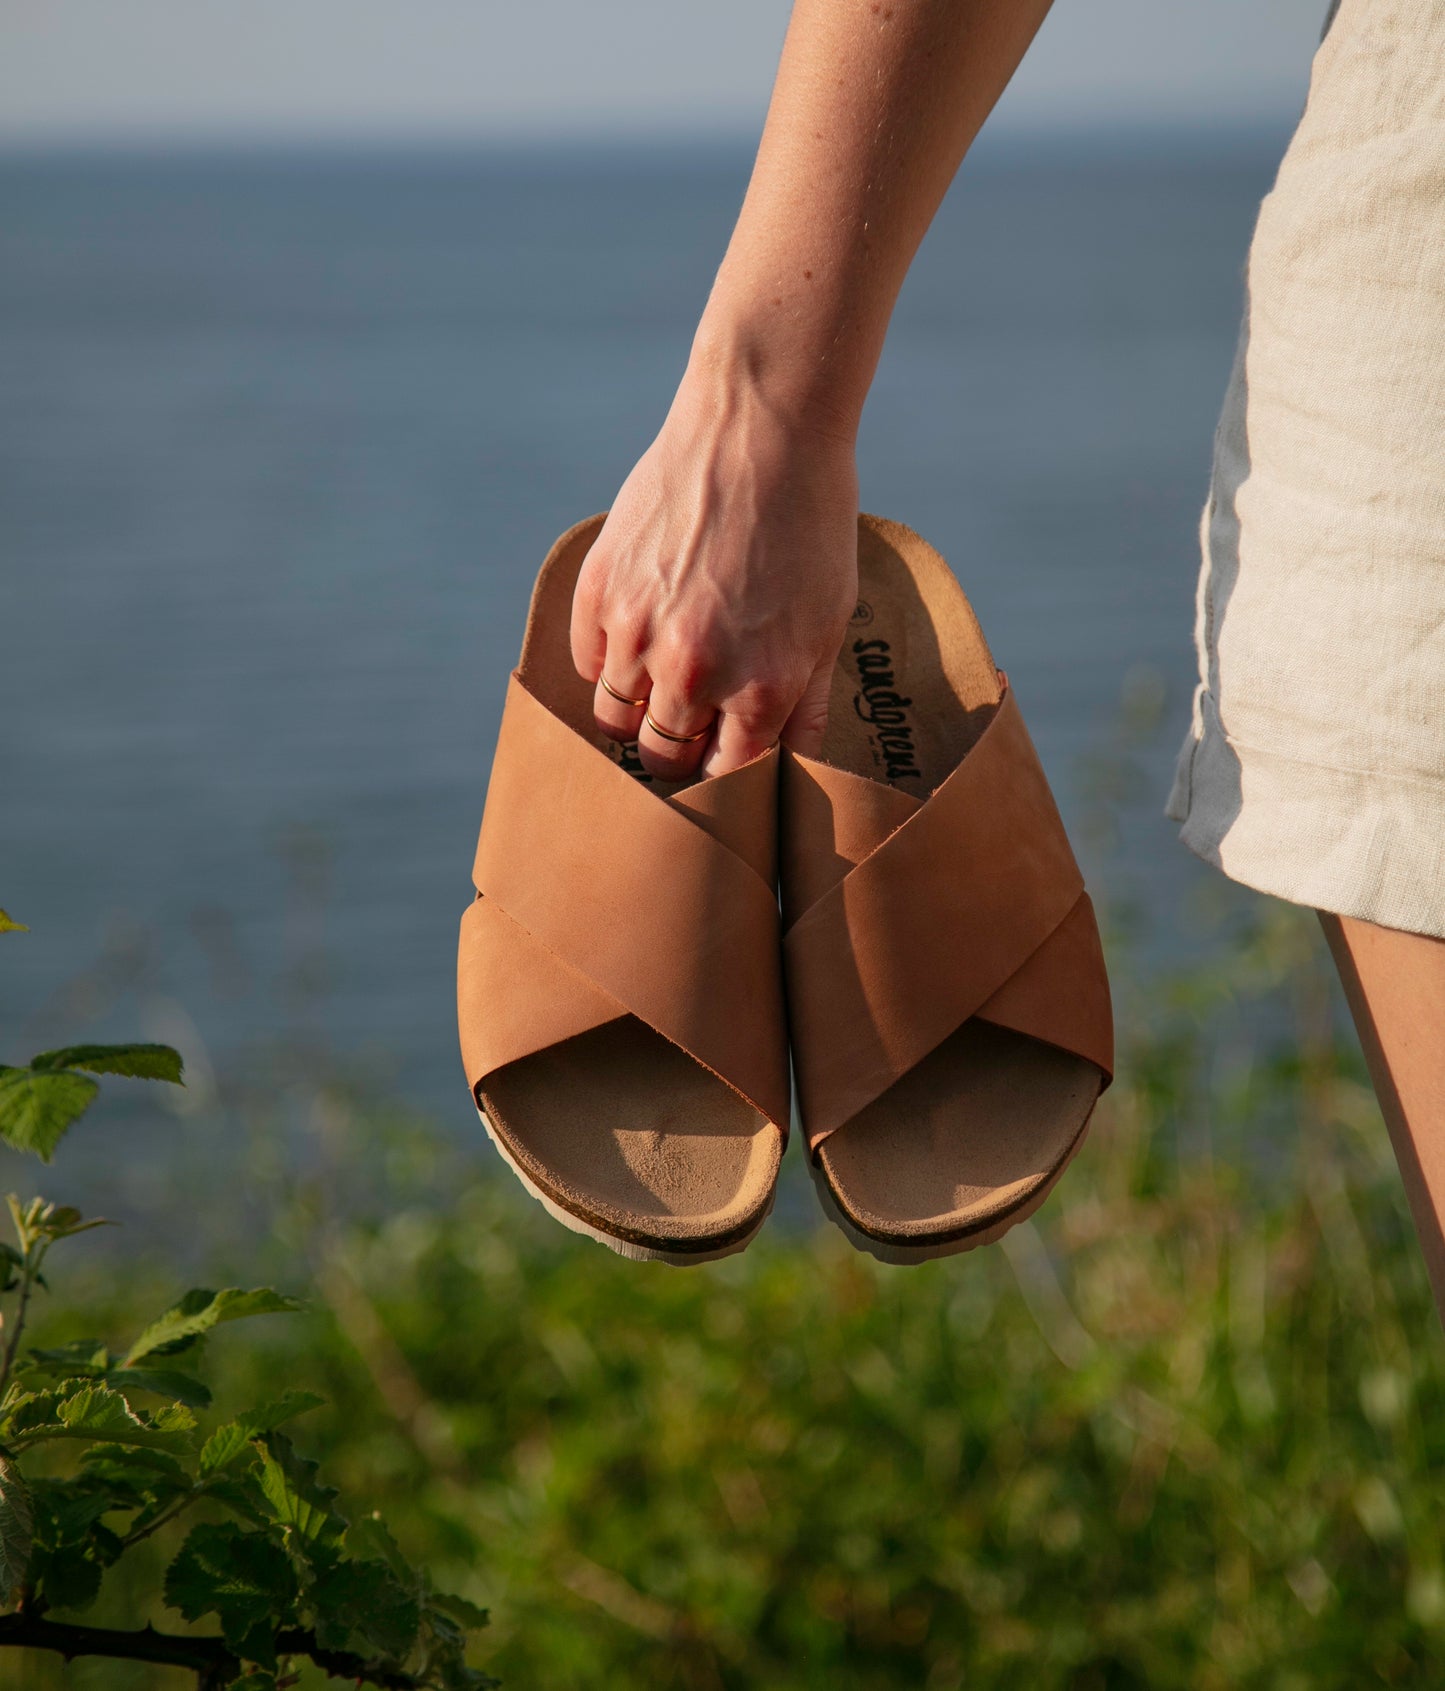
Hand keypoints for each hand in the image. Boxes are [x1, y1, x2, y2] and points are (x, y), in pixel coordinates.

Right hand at [571, 367, 858, 779]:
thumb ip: (806, 705)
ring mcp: (638, 630)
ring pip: (614, 718)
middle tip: (690, 731)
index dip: (726, 778)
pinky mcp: (600, 589)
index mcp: (759, 689)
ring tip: (660, 685)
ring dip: (637, 711)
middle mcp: (693, 672)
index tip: (724, 762)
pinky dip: (606, 662)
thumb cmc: (810, 524)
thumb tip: (793, 768)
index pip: (724, 777)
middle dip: (678, 753)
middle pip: (663, 758)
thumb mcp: (829, 622)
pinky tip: (638, 636)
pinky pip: (587, 662)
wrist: (762, 427)